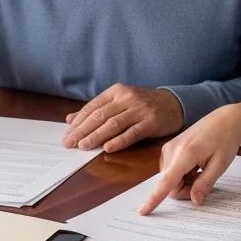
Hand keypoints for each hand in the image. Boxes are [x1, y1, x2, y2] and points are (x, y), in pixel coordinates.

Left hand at [63, 84, 183, 152]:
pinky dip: (119, 141)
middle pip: (100, 116)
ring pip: (114, 124)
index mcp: (117, 91)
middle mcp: (127, 98)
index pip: (92, 107)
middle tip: (69, 143)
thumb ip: (96, 110)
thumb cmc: (143, 105)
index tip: (67, 136)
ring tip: (83, 146)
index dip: (78, 123)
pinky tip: (107, 148)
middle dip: (82, 131)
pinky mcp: (151, 122)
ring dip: (96, 136)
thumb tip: (69, 119)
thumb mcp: (119, 102)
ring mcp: (140, 110)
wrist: (174, 103)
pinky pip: (132, 133)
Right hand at [137, 106, 240, 214]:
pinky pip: (171, 172)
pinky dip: (183, 175)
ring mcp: (168, 148)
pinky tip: (196, 165)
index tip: (143, 212)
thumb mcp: (220, 164)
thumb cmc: (225, 139)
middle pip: (170, 185)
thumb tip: (194, 201)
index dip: (154, 199)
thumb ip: (205, 184)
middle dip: (186, 190)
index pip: (167, 181)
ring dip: (185, 182)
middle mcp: (171, 150)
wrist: (224, 120)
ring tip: (202, 170)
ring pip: (170, 180)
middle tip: (205, 182)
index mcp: (185, 153)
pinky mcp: (169, 149)